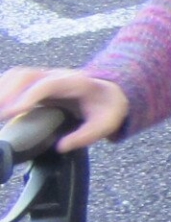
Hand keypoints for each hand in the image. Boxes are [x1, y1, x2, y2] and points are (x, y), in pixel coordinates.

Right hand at [0, 68, 129, 151]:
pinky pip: (15, 80)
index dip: (28, 96)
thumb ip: (85, 136)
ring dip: (2, 90)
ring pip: (17, 75)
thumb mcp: (104, 125)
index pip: (47, 85)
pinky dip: (3, 89)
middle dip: (7, 92)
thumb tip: (61, 146)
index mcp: (75, 83)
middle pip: (26, 75)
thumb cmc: (106, 108)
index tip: (12, 111)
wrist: (109, 92)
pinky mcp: (36, 82)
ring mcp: (45, 76)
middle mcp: (57, 75)